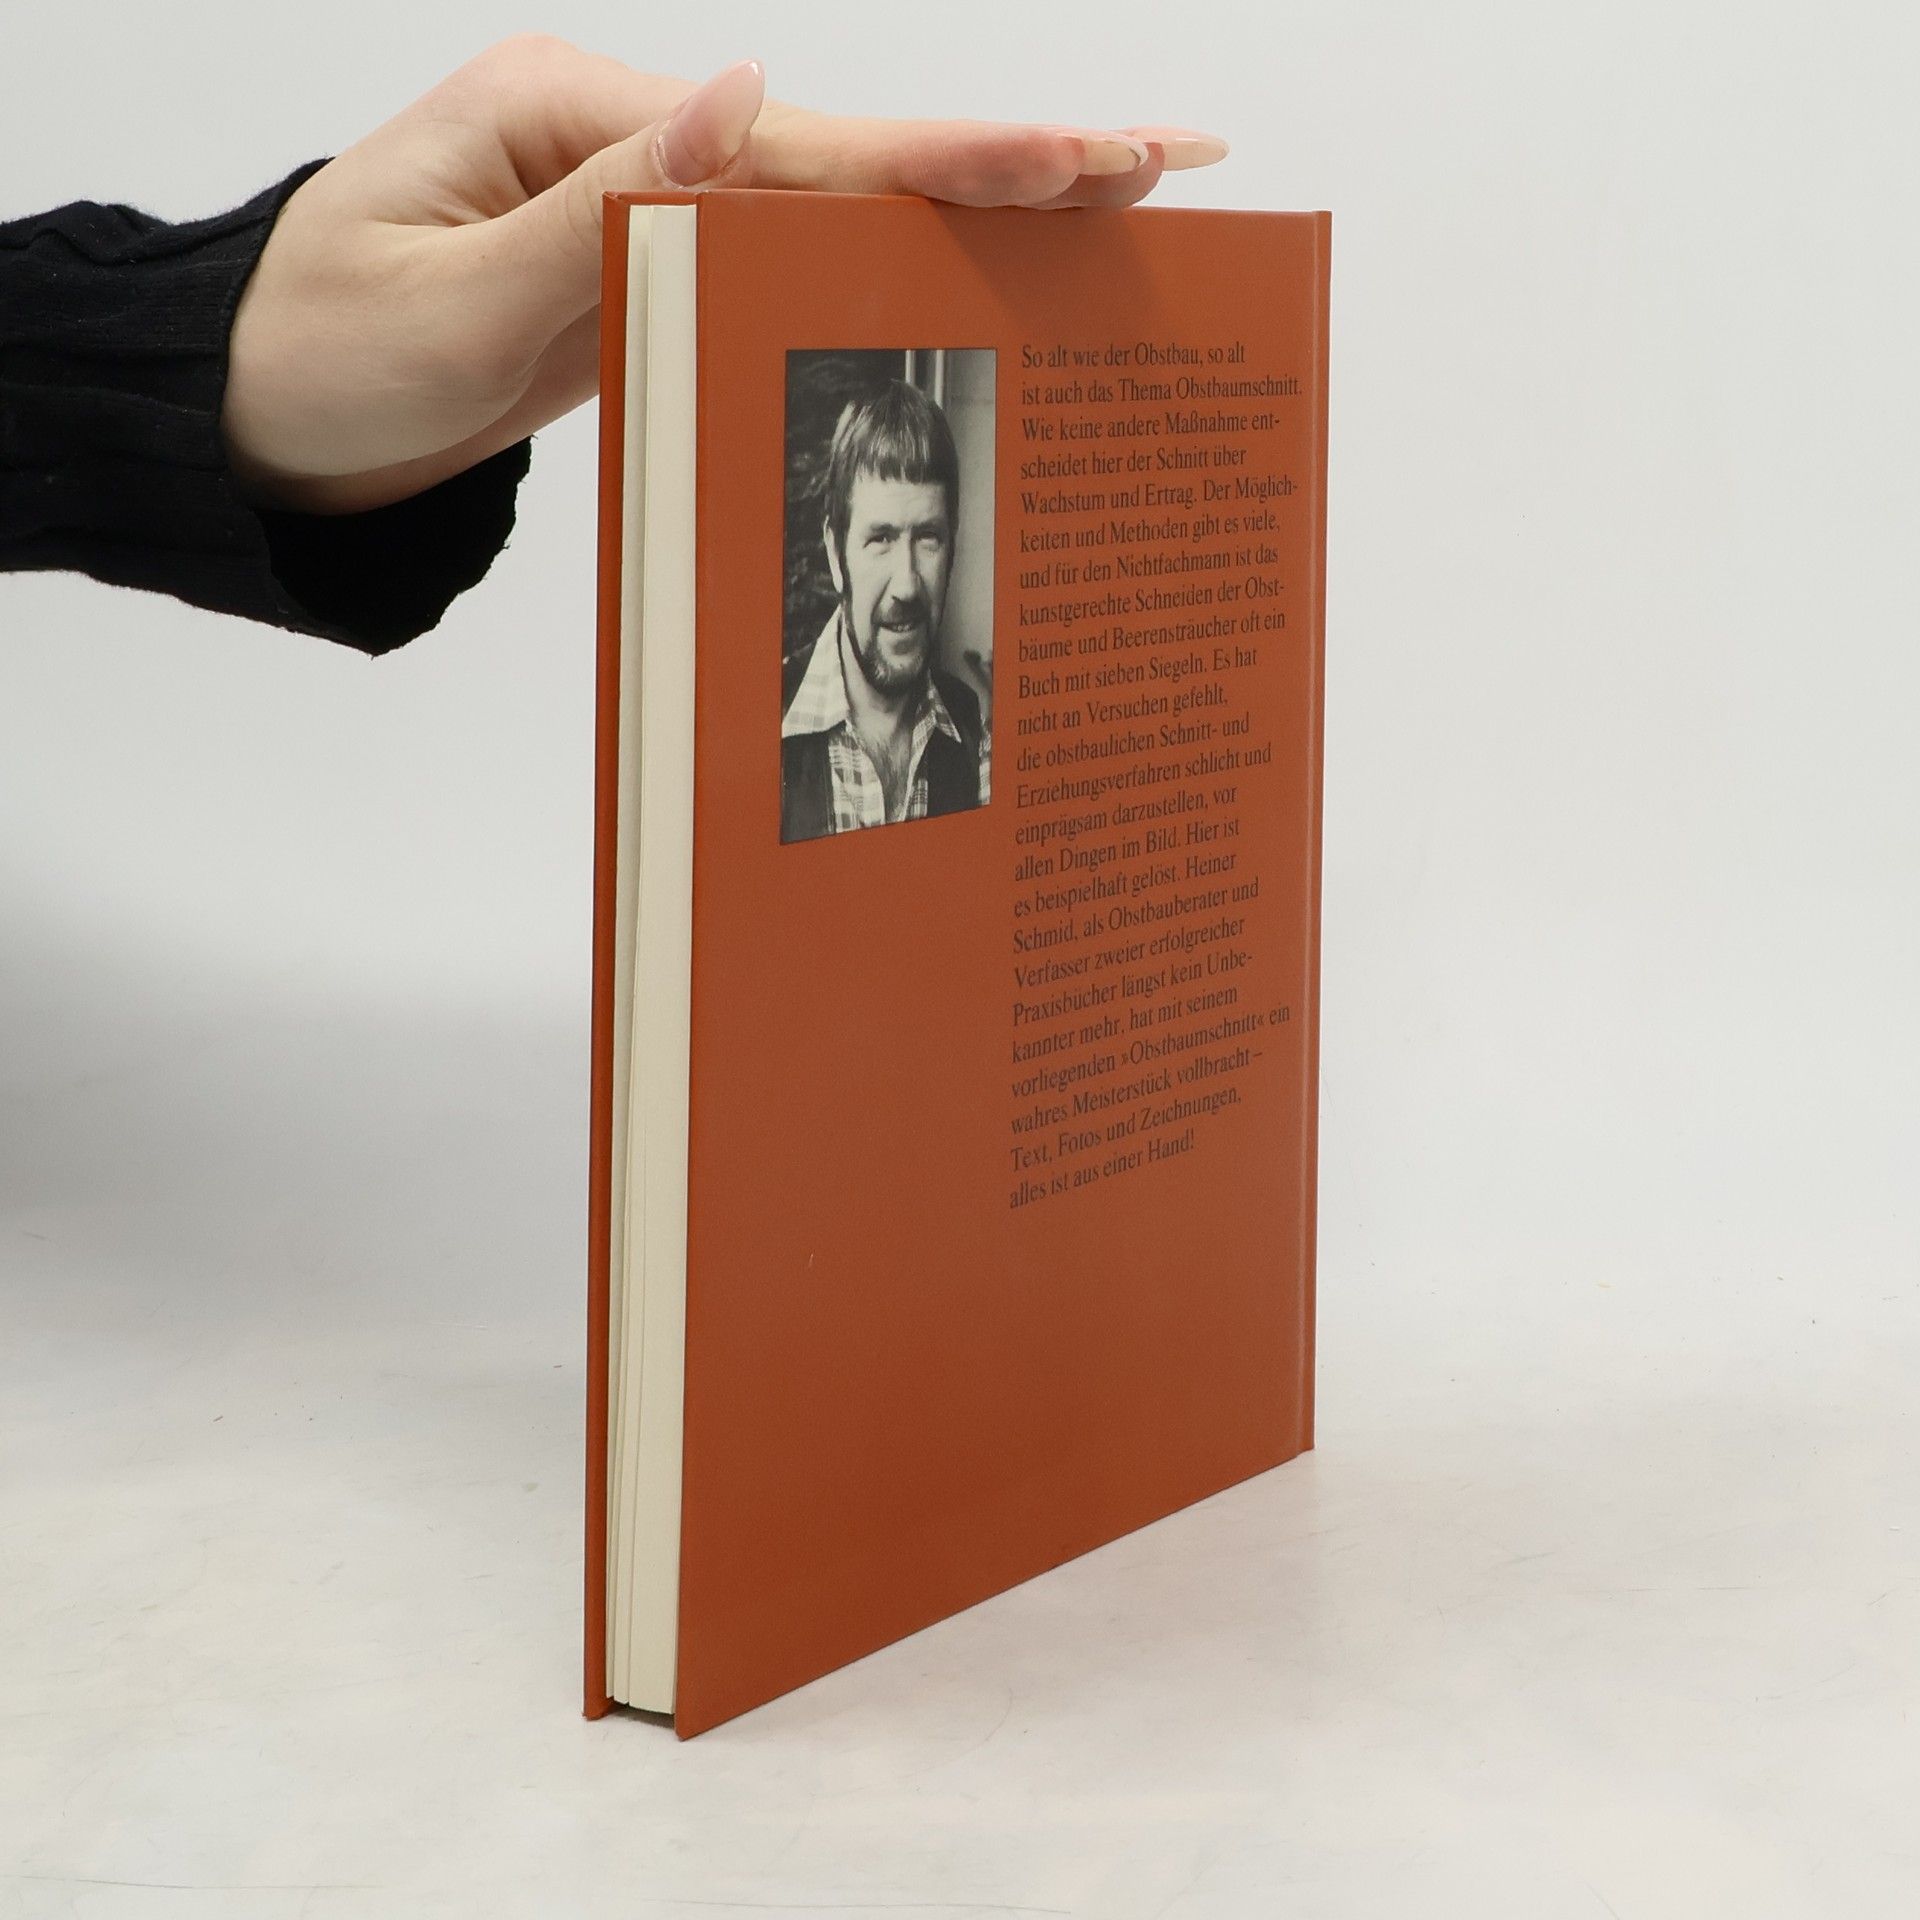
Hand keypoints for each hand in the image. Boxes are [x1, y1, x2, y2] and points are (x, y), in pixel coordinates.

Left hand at [221, 36, 1228, 515]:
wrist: (255, 418)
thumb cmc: (318, 359)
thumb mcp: (441, 295)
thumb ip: (596, 215)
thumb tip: (747, 102)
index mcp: (576, 120)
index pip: (798, 147)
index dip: (945, 160)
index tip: (1078, 157)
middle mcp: (626, 146)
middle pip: (847, 156)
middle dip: (1009, 161)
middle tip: (1168, 159)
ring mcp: (644, 210)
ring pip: (834, 211)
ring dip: (971, 211)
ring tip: (1109, 210)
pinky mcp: (647, 278)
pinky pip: (789, 272)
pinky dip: (888, 273)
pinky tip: (967, 280)